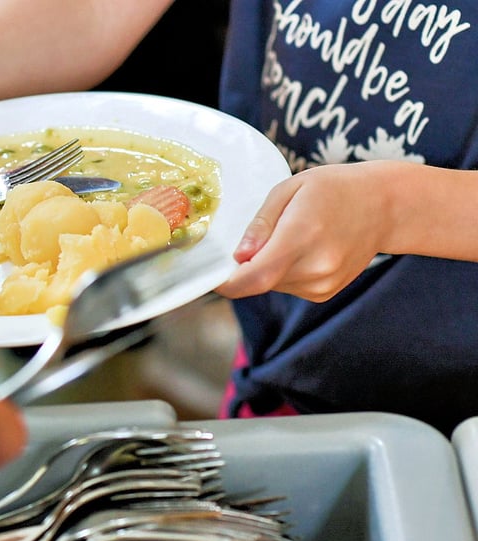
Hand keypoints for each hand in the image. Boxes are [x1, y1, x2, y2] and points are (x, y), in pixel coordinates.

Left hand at [216, 162, 395, 301]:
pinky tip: (305, 249)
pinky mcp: (326, 292)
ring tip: (293, 237)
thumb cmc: (334, 189)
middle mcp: (315, 266)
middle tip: (260, 238)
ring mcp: (323, 283)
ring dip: (268, 268)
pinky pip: (288, 288)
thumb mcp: (290, 189)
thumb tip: (239, 256)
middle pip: (259, 281)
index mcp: (301, 236)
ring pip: (272, 286)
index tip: (213, 276)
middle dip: (248, 266)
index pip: (254, 277)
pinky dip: (285, 273)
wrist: (385, 206)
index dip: (226, 283)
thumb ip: (260, 224)